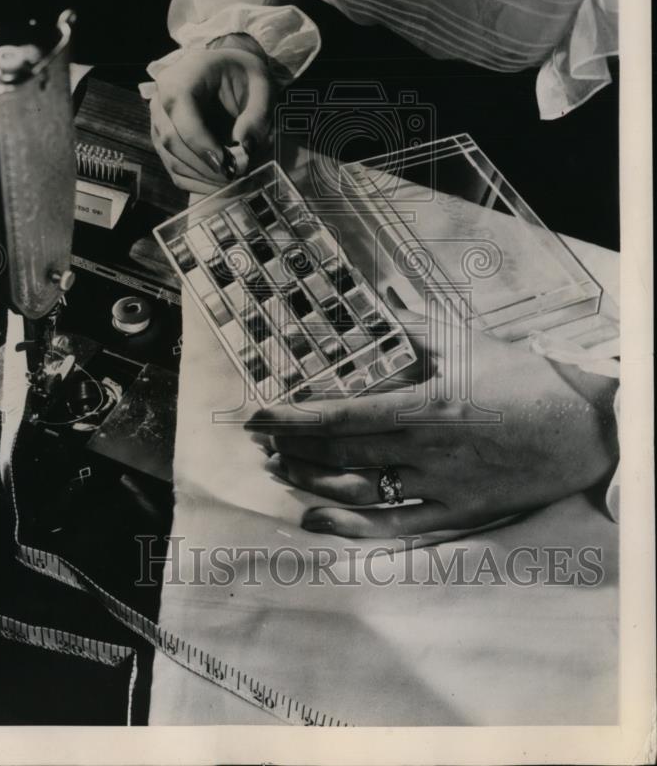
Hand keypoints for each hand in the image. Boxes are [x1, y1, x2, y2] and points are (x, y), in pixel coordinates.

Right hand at [149, 37, 276, 192]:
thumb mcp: (261, 85)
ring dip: (203, 177)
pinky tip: (220, 182)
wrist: (225, 69)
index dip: (203, 145)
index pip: (182, 118)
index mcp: (180, 80)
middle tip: (235, 176)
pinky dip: (198, 182)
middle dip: (205, 166)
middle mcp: (161, 101)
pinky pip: (175, 169)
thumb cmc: (242, 74)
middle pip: (172, 142)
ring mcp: (158, 122)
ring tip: (233, 181)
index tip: (228, 164)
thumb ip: (257, 115)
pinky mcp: (163, 141)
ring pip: (172, 160)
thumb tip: (245, 147)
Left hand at [246, 307, 618, 538]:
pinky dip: (352, 527)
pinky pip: (396, 527)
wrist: (582, 428)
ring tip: (279, 468)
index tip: (256, 416)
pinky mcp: (457, 513)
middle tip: (263, 440)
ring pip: (359, 489)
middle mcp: (428, 450)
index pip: (343, 412)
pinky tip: (316, 519)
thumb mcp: (466, 341)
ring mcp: (441, 486)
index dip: (293, 417)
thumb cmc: (522, 378)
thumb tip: (364, 310)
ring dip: (312, 480)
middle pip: (342, 452)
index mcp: (428, 404)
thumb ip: (409, 330)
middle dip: (293, 446)